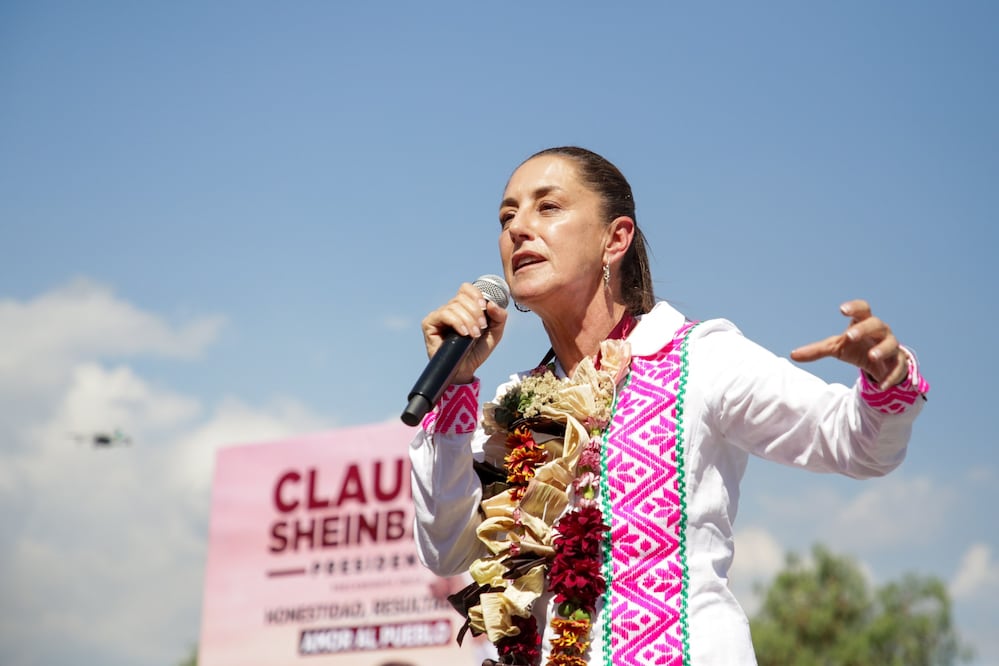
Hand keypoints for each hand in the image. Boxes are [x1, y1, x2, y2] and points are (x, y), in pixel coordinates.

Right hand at [421, 282, 507, 384]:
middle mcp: (450, 308)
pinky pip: (444, 314)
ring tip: (473, 335)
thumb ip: (499, 317)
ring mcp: (439, 315)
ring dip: (468, 320)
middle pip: (462, 297)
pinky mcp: (429, 324)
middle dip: (475, 312)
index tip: (485, 307)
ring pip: (454, 306)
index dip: (476, 294)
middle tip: (481, 328)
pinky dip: (457, 322)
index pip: (467, 289)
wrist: (465, 370)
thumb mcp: (495, 333)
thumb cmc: (477, 351)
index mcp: (464, 307)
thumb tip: (491, 304)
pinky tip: (464, 333)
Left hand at [790, 299, 908, 389]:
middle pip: (876, 324)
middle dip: (864, 329)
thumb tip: (792, 355)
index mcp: (863, 323)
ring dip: (882, 349)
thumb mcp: (837, 347)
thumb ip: (816, 350)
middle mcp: (880, 331)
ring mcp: (891, 346)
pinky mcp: (898, 362)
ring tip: (871, 356)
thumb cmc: (856, 348)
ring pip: (892, 343)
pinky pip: (898, 367)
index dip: (854, 307)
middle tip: (849, 336)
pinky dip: (890, 376)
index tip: (841, 309)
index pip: (863, 309)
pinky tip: (881, 386)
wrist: (880, 362)